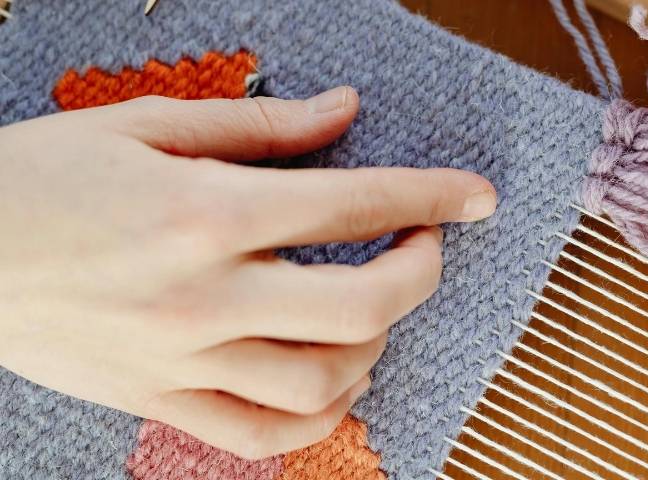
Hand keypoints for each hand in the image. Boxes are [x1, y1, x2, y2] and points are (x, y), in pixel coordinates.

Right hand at [0, 87, 496, 458]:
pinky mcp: (156, 399)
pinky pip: (259, 435)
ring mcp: (182, 357)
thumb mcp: (142, 125)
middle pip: (362, 304)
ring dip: (377, 345)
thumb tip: (343, 111)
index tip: (477, 197)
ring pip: (322, 381)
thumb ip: (258, 126)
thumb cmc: (37, 178)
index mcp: (206, 210)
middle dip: (421, 273)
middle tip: (423, 246)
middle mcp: (205, 292)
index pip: (354, 204)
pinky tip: (332, 382)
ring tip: (374, 310)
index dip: (432, 197)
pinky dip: (316, 417)